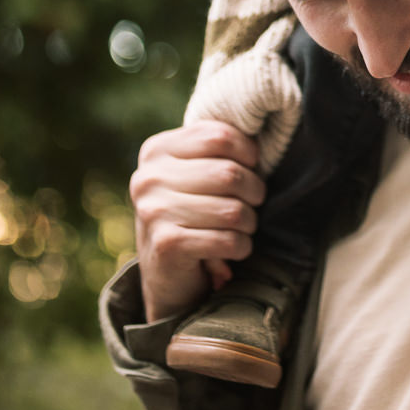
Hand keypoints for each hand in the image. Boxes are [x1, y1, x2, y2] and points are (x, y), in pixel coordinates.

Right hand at [129, 121, 265, 321]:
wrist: (166, 274)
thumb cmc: (193, 212)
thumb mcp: (196, 173)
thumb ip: (218, 150)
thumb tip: (262, 135)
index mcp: (157, 150)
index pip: (220, 136)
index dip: (249, 153)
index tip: (252, 168)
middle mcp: (148, 178)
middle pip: (229, 173)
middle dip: (255, 191)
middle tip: (253, 203)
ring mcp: (153, 212)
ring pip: (233, 210)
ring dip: (250, 223)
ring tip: (243, 227)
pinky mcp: (166, 245)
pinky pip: (227, 240)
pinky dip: (241, 247)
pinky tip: (235, 248)